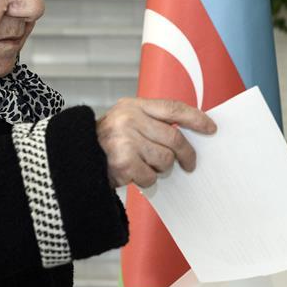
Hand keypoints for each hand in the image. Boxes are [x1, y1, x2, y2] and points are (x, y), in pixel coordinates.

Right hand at [97, 98, 216, 187]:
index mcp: (134, 105)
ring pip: (165, 159)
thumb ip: (154, 122)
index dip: (196, 118)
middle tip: (190, 164)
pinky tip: (136, 176)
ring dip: (162, 169)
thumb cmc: (109, 142)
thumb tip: (190, 133)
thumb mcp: (128, 121)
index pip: (173, 108)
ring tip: (149, 167)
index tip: (211, 128)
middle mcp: (129, 119)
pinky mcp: (123, 163)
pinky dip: (147, 180)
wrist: (75, 158)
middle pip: (174, 137)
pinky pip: (150, 176)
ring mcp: (125, 140)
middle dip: (186, 154)